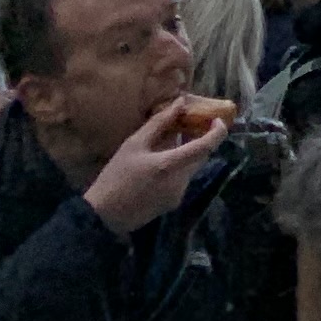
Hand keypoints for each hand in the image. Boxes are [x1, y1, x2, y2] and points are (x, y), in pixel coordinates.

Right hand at [84, 98, 227, 233]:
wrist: (101, 217)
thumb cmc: (115, 176)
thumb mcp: (134, 145)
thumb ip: (159, 123)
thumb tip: (180, 103)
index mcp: (171, 165)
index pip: (207, 146)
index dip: (218, 131)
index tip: (217, 119)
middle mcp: (180, 182)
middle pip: (201, 156)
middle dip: (199, 138)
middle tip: (188, 124)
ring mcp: (178, 195)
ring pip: (191, 167)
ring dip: (186, 152)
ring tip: (168, 141)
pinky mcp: (172, 204)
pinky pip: (182, 179)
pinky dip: (178, 166)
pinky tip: (161, 162)